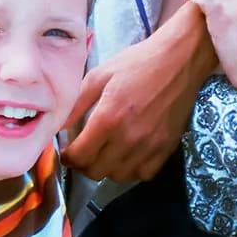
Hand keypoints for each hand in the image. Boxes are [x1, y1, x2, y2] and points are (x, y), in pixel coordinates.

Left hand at [63, 12, 207, 182]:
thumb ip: (75, 104)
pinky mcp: (166, 148)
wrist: (179, 60)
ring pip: (118, 176)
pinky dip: (131, 170)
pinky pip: (143, 174)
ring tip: (105, 152)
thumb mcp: (99, 75)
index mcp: (109, 118)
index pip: (79, 156)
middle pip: (96, 171)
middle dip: (83, 164)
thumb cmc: (137, 63)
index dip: (68, 157)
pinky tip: (128, 155)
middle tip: (83, 151)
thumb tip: (57, 126)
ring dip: (107, 168)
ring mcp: (150, 146)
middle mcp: (129, 137)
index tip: (67, 151)